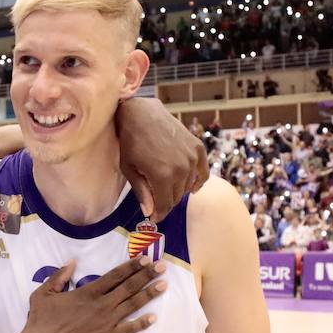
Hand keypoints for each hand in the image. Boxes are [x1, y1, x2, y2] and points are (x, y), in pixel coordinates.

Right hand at [16, 257, 164, 332]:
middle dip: (147, 275)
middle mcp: (101, 305)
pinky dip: (142, 323)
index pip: (114, 276)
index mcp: (87, 293)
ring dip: (149, 294)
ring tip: (163, 285)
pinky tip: (154, 317)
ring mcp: (106, 322)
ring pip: (133, 305)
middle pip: (129, 287)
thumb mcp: (43, 294)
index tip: (145, 259)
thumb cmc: (40, 322)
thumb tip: (72, 262)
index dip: (131, 266)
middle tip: (162, 266)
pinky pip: (129, 330)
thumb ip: (58, 277)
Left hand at [116, 99, 210, 220]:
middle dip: (165, 202)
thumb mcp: (129, 169)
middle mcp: (181, 168)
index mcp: (162, 176)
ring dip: (178, 190)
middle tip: (156, 200)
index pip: (165, 205)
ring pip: (188, 187)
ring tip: (166, 186)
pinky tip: (191, 185)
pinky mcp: (198, 148)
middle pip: (177, 197)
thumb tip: (149, 212)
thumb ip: (142, 192)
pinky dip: (197, 181)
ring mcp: (192, 158)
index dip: (159, 214)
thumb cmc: (131, 142)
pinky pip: (203, 173)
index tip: (154, 218)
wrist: (142, 114)